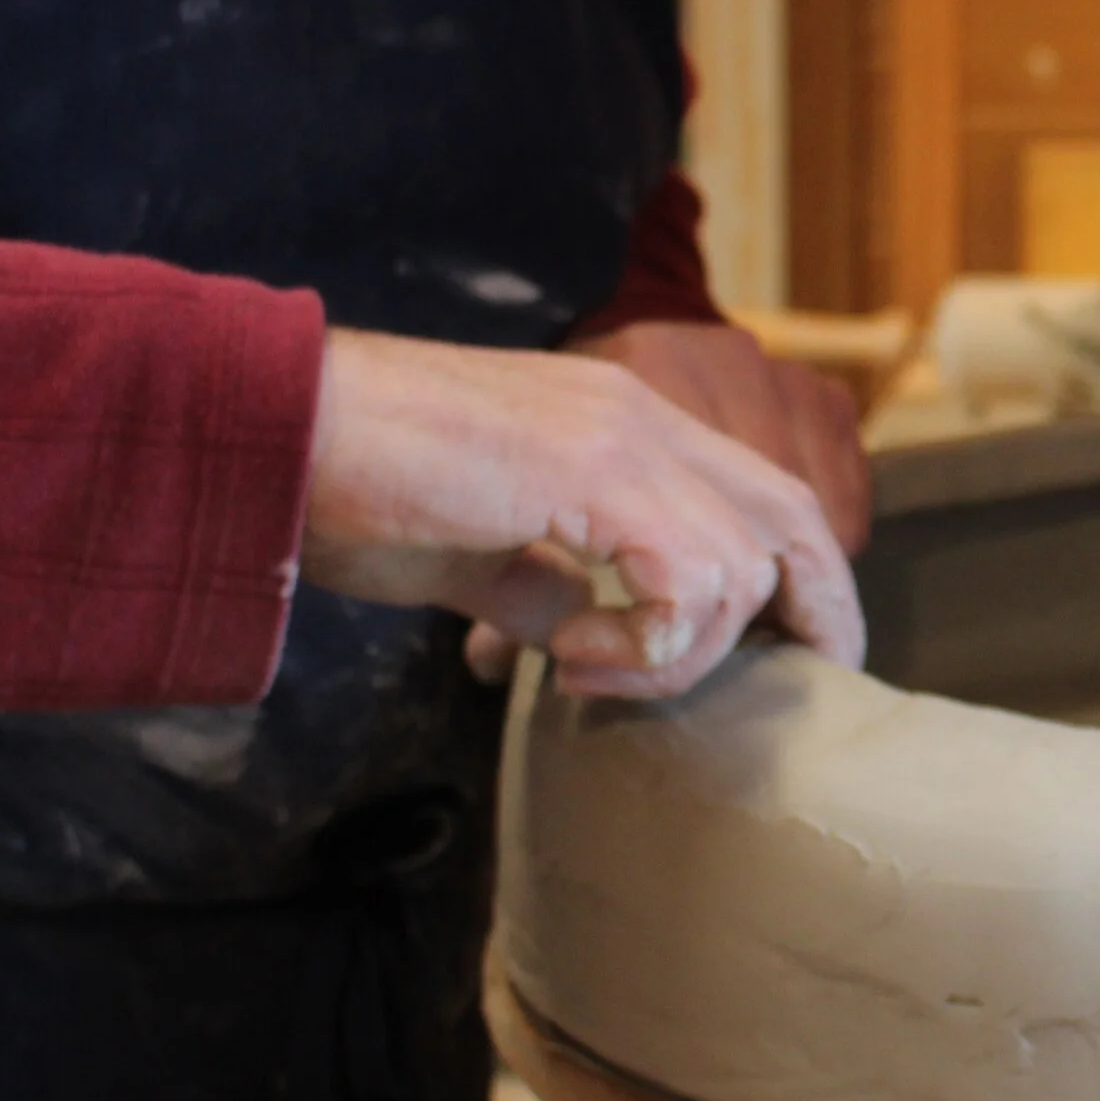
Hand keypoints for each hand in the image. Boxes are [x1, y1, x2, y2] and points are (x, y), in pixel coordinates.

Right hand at [301, 327, 862, 698]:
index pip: (758, 494)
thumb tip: (583, 639)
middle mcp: (640, 417)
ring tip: (580, 666)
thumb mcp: (477, 555)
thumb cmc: (357, 487)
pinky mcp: (589, 468)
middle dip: (819, 607)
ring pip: (741, 562)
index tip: (792, 656)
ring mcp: (620, 435)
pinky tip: (568, 655)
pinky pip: (686, 576)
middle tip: (805, 683)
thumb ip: (547, 588)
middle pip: (792, 513)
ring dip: (681, 648)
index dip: (797, 576)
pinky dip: (650, 638)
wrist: (280, 427)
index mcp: (624, 426)